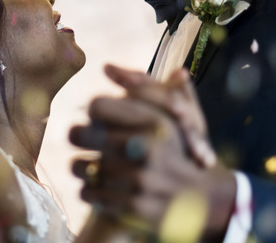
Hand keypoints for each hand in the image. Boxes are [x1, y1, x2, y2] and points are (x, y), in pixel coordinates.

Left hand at [69, 65, 236, 239]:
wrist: (200, 199)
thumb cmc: (177, 146)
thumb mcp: (170, 113)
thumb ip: (142, 86)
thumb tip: (108, 67)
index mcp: (155, 122)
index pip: (100, 105)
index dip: (95, 110)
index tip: (94, 115)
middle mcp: (146, 151)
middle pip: (82, 134)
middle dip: (79, 135)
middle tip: (75, 136)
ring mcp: (138, 181)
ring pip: (82, 166)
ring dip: (80, 165)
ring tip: (81, 164)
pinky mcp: (131, 208)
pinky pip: (90, 194)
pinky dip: (89, 191)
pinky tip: (92, 187)